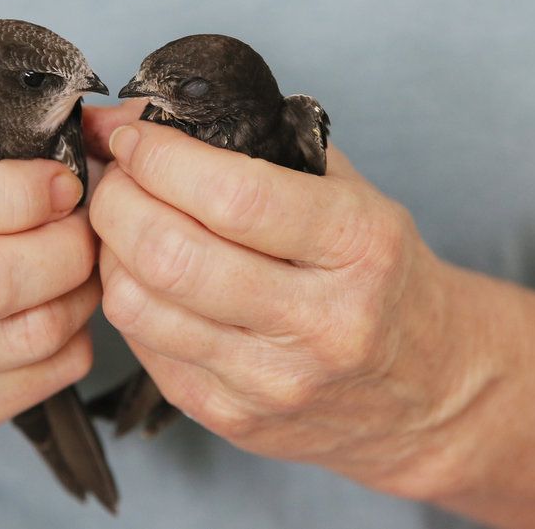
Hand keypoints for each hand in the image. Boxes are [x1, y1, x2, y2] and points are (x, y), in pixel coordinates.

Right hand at [0, 139, 97, 436]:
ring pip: (25, 338)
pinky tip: (63, 312)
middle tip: (85, 226)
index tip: (64, 183)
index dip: (18, 193)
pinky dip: (72, 347)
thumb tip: (90, 146)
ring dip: (79, 296)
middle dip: (66, 249)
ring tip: (81, 266)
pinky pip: (33, 386)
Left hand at [89, 118, 484, 497]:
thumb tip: (133, 117)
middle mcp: (320, 322)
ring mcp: (274, 380)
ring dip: (108, 249)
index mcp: (360, 246)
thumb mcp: (347, 192)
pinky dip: (127, 297)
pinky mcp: (233, 417)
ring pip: (140, 307)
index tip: (131, 134)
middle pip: (172, 256)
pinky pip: (142, 347)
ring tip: (123, 221)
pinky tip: (145, 274)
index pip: (234, 196)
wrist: (427, 386)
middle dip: (117, 198)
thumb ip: (254, 144)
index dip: (161, 157)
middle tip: (114, 174)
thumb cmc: (378, 272)